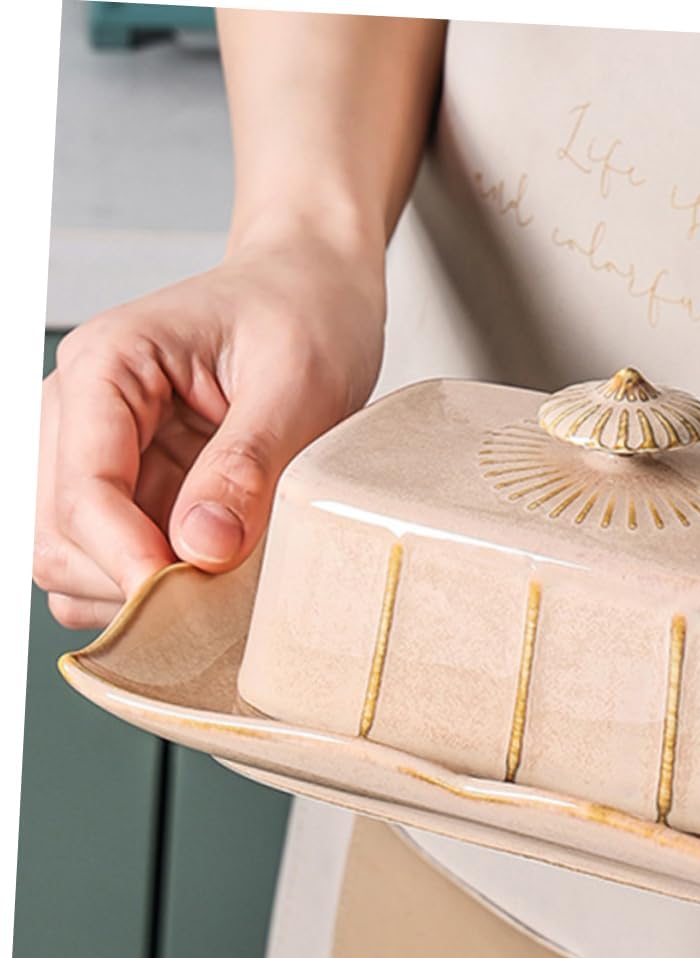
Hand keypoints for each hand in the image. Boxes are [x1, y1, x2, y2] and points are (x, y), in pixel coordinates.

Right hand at [35, 229, 385, 627]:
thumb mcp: (297, 384)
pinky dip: (154, 586)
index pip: (82, 489)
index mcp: (107, 367)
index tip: (189, 596)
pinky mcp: (130, 488)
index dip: (127, 558)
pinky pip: (111, 562)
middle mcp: (79, 412)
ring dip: (140, 592)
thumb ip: (247, 465)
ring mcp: (99, 455)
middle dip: (133, 581)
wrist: (314, 292)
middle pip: (58, 538)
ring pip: (72, 561)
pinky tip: (216, 575)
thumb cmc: (305, 317)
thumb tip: (200, 549)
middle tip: (224, 595)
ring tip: (226, 582)